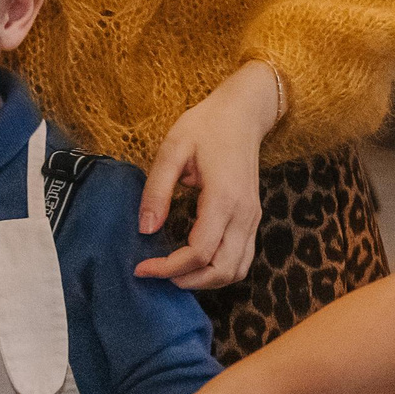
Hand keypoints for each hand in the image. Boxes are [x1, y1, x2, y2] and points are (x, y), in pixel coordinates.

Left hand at [136, 63, 280, 289]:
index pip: (200, 251)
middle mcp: (244, 214)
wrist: (244, 113)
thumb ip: (157, 190)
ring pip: (236, 270)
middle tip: (157, 273)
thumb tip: (145, 229)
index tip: (141, 267)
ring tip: (176, 272)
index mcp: (223, 198)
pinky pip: (241, 258)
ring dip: (206, 280)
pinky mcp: (252, 218)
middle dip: (188, 280)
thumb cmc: (206, 125)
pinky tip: (195, 261)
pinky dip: (219, 270)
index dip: (169, 267)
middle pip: (222, 270)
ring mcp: (252, 218)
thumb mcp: (172, 149)